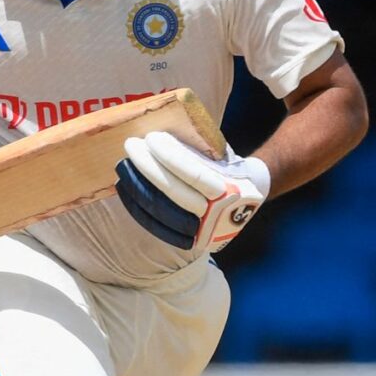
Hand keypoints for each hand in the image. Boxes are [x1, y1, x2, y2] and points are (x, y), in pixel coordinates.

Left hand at [116, 131, 270, 254]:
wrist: (251, 197)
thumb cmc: (230, 168)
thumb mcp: (223, 156)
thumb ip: (198, 150)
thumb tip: (161, 134)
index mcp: (232, 190)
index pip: (195, 174)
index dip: (171, 156)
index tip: (152, 137)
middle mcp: (218, 215)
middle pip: (174, 193)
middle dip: (148, 168)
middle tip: (131, 145)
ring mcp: (203, 231)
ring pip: (161, 211)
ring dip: (138, 187)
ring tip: (124, 165)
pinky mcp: (189, 241)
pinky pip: (157, 226)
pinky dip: (138, 207)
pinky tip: (127, 189)